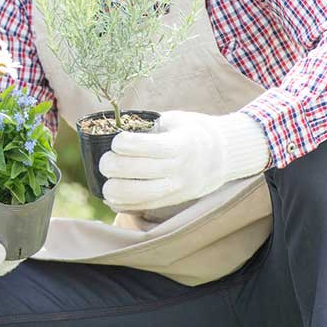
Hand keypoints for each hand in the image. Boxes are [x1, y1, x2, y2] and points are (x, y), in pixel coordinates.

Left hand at [100, 111, 270, 212]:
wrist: (221, 157)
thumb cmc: (191, 132)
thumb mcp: (175, 120)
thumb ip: (148, 125)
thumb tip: (112, 129)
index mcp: (182, 145)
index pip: (148, 147)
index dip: (125, 144)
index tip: (117, 140)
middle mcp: (179, 170)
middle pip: (136, 172)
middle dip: (112, 165)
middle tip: (105, 159)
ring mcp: (176, 189)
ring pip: (136, 194)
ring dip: (113, 187)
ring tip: (107, 178)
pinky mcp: (170, 202)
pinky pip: (140, 206)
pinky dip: (120, 202)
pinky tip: (112, 193)